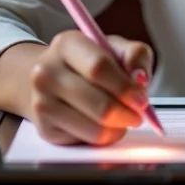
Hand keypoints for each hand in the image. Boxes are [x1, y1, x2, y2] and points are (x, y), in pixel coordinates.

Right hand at [26, 31, 152, 145]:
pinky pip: (86, 140)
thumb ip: (135, 56)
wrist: (50, 78)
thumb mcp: (115, 47)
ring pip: (94, 127)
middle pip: (99, 103)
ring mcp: (42, 101)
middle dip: (126, 112)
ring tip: (123, 118)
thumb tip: (140, 79)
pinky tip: (105, 124)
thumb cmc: (88, 62)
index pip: (99, 67)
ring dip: (118, 128)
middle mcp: (48, 72)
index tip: (141, 99)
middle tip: (138, 114)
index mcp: (67, 44)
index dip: (125, 87)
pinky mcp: (45, 128)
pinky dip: (104, 136)